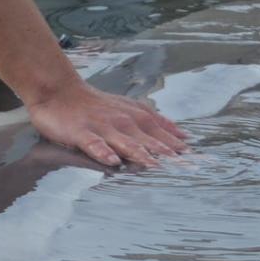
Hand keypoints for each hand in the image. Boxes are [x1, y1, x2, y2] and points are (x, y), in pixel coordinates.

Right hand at [26, 78, 187, 168]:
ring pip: (125, 142)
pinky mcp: (81, 132)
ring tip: (155, 167)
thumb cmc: (94, 103)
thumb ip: (156, 122)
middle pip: (149, 141)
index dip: (180, 148)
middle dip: (169, 155)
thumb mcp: (130, 107)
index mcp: (136, 117)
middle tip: (187, 170)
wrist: (59, 91)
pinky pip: (93, 143)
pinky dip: (103, 151)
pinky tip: (112, 161)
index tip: (201, 162)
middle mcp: (123, 122)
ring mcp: (102, 127)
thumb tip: (184, 136)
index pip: (163, 134)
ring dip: (141, 154)